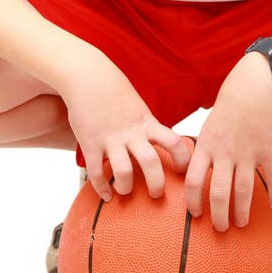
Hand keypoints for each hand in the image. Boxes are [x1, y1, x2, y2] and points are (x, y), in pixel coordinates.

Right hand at [58, 44, 190, 201]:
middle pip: (151, 163)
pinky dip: (102, 188)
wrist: (88, 77)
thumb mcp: (138, 107)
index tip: (183, 171)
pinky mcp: (91, 144)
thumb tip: (160, 143)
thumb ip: (147, 126)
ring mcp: (111, 139)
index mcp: (147, 123)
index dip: (183, 159)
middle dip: (157, 185)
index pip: (174, 142)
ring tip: (125, 191)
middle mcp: (132, 133)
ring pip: (124, 172)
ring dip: (126, 188)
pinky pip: (96, 173)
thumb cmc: (114, 92)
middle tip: (156, 194)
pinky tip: (106, 195)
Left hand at [184, 52, 271, 231]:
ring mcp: (248, 152)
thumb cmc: (231, 100)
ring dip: (241, 211)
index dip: (193, 201)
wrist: (258, 83)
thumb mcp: (210, 123)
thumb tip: (196, 168)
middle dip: (218, 216)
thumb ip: (205, 147)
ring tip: (240, 223)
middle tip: (220, 229)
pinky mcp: (269, 150)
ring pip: (243, 191)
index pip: (193, 181)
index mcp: (207, 144)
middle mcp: (225, 152)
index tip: (196, 214)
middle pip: (218, 193)